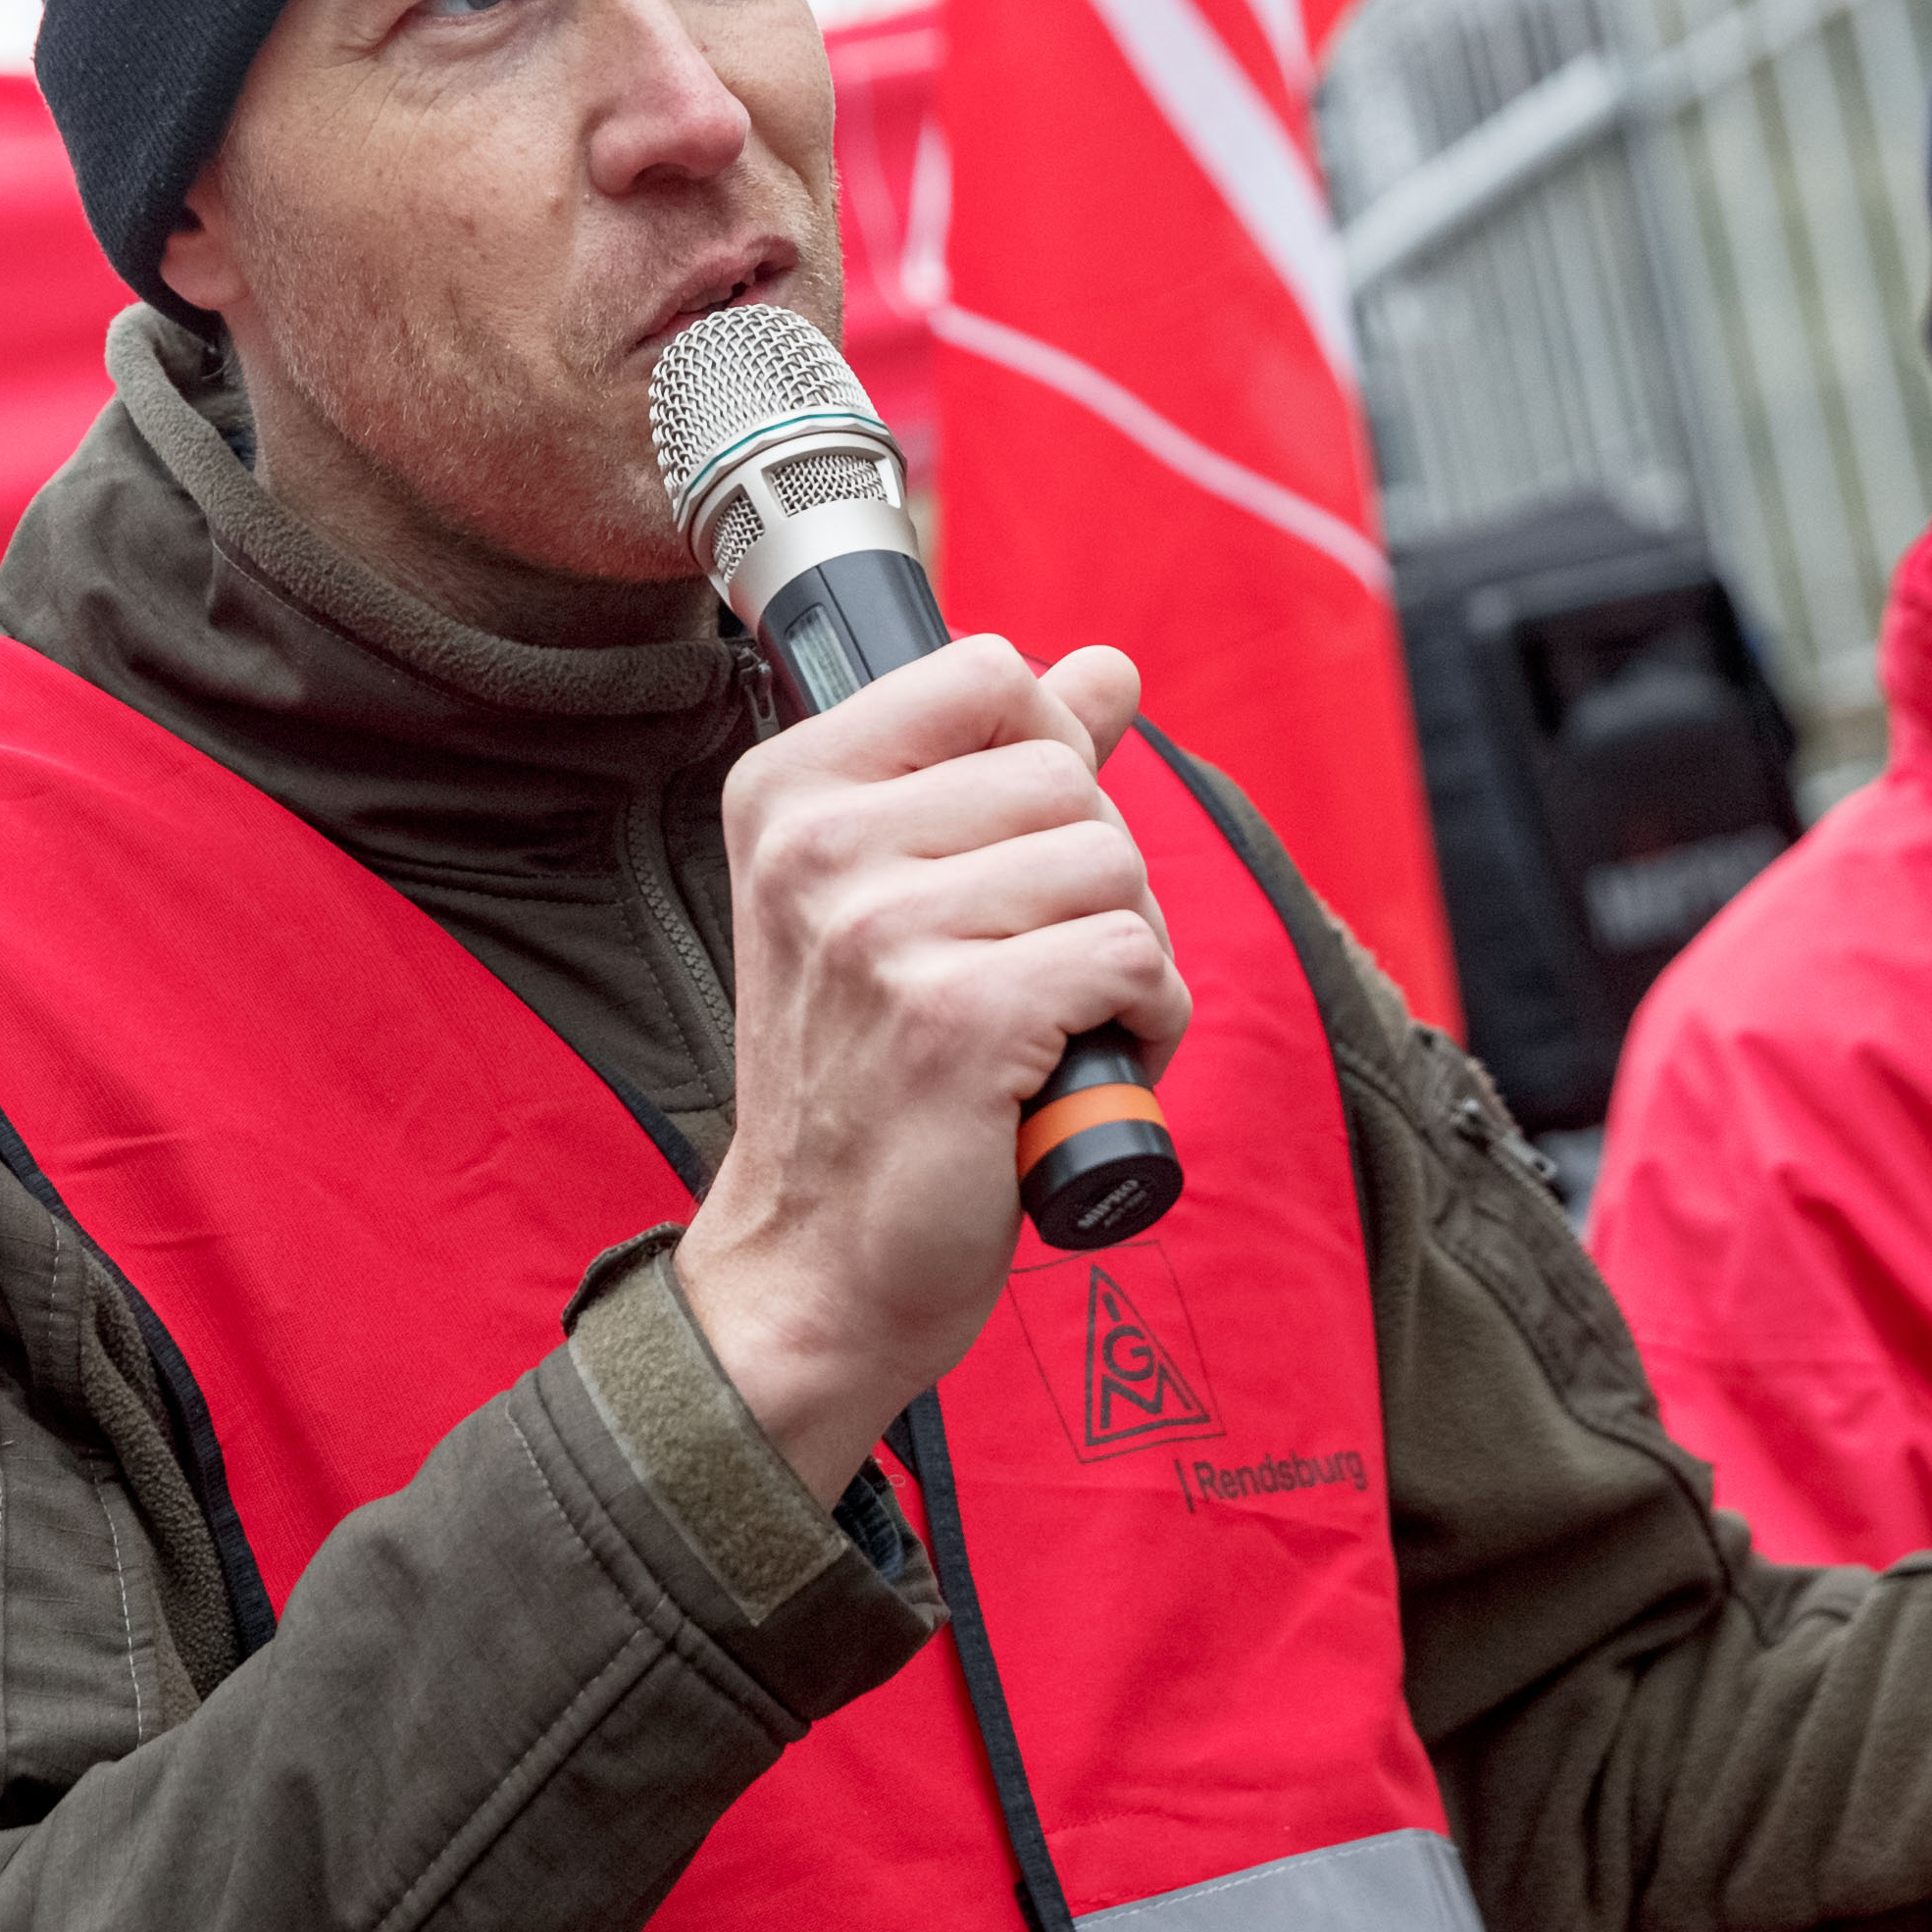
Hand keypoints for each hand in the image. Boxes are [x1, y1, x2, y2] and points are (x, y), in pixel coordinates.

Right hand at [679, 637, 1187, 1500]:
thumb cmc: (869, 1081)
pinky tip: (1074, 1072)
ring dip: (1125, 957)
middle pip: (1067, 775)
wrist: (815, 1264)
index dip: (1048, 755)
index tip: (1013, 854)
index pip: (986, 672)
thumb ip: (1000, 766)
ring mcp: (880, 931)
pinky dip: (1142, 1022)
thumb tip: (1107, 668)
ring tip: (1049, 1026)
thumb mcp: (898, 897)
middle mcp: (817, 847)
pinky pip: (1132, 957)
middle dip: (1096, 877)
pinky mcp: (959, 1017)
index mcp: (789, 793)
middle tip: (1031, 970)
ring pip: (1113, 866)